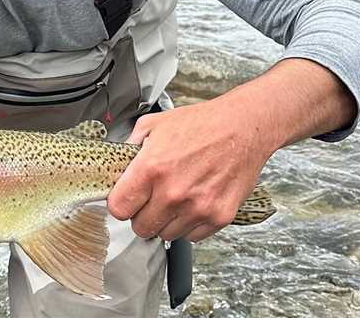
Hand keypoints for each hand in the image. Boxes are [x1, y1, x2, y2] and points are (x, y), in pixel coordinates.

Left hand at [106, 95, 273, 242]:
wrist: (242, 127)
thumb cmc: (201, 123)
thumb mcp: (153, 124)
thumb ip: (129, 147)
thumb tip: (116, 167)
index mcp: (151, 168)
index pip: (118, 209)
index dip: (120, 204)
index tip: (126, 199)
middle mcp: (173, 192)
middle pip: (140, 228)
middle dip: (142, 214)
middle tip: (151, 198)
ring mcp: (197, 208)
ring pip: (166, 234)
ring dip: (166, 220)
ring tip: (176, 196)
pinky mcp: (219, 217)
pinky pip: (192, 236)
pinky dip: (190, 224)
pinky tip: (193, 202)